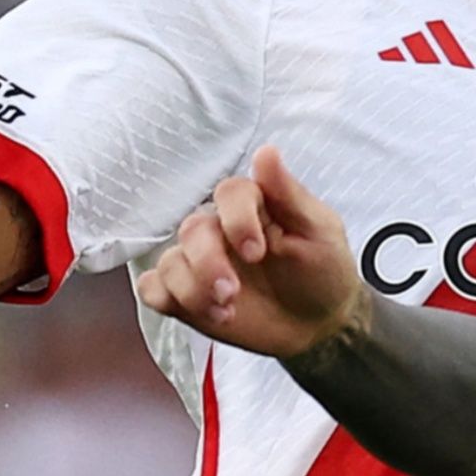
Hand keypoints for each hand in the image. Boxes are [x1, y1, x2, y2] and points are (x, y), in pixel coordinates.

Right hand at [138, 146, 364, 359]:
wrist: (317, 323)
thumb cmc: (323, 271)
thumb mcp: (319, 232)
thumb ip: (289, 194)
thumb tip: (266, 152)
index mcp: (253, 206)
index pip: (228, 193)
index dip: (237, 220)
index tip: (256, 252)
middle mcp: (219, 229)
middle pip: (191, 229)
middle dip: (208, 263)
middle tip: (232, 292)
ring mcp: (199, 261)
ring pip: (168, 262)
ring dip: (191, 290)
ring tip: (226, 310)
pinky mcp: (185, 294)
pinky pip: (152, 288)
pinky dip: (167, 299)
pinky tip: (204, 314)